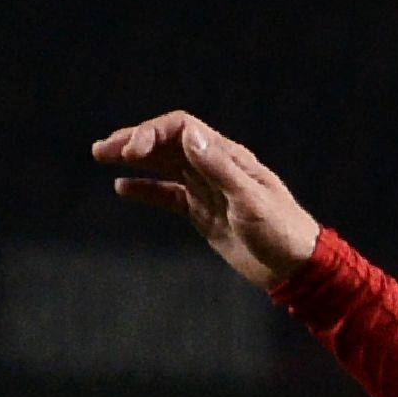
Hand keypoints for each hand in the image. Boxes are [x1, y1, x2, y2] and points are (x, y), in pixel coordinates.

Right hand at [90, 111, 326, 293]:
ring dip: (133, 160)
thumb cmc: (280, 230)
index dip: (153, 133)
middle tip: (102, 149)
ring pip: (163, 165)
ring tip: (102, 156)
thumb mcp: (249, 199)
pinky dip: (145, 189)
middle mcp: (213, 166)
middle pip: (167, 143)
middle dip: (134, 141)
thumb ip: (218, 167)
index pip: (181, 129)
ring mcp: (206, 188)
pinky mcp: (202, 212)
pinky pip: (168, 195)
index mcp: (227, 155)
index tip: (131, 151)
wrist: (295, 267)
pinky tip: (122, 188)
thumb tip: (188, 135)